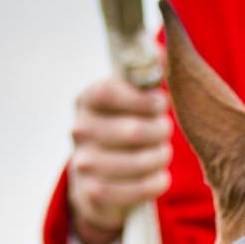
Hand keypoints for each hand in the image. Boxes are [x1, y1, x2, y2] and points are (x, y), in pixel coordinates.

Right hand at [68, 77, 172, 243]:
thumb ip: (145, 75)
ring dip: (160, 157)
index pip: (110, 92)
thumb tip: (162, 50)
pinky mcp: (95, 193)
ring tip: (162, 153)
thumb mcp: (128, 100)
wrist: (97, 181)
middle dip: (160, 131)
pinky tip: (160, 176)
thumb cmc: (122, 131)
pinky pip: (138, 189)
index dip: (143, 99)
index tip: (162, 103)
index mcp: (86, 100)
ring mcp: (84, 164)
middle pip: (133, 130)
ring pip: (139, 161)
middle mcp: (79, 130)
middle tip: (165, 130)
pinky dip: (156, 183)